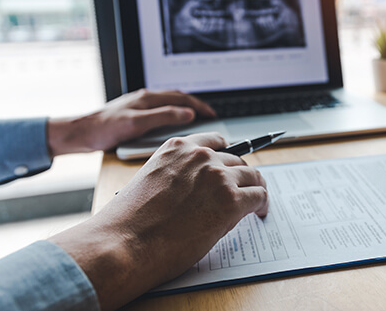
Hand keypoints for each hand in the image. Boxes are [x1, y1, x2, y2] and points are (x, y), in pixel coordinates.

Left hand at [47, 89, 215, 155]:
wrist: (81, 133)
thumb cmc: (105, 129)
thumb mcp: (137, 124)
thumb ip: (164, 116)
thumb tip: (187, 113)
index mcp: (148, 98)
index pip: (182, 98)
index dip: (200, 106)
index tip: (212, 114)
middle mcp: (145, 98)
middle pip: (178, 98)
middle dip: (195, 105)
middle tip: (209, 116)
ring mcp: (140, 105)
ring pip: (169, 104)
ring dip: (185, 109)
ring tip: (196, 119)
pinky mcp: (134, 113)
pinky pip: (160, 111)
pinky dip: (173, 115)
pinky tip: (173, 125)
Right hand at [49, 133, 268, 310]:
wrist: (124, 243)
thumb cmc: (129, 222)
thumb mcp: (152, 181)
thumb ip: (178, 175)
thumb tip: (199, 189)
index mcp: (177, 148)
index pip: (215, 142)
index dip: (227, 156)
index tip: (231, 166)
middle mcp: (200, 156)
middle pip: (237, 159)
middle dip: (240, 176)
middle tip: (243, 190)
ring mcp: (217, 176)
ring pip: (252, 176)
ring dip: (254, 189)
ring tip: (255, 203)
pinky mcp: (231, 200)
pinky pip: (259, 195)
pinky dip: (262, 204)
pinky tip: (259, 212)